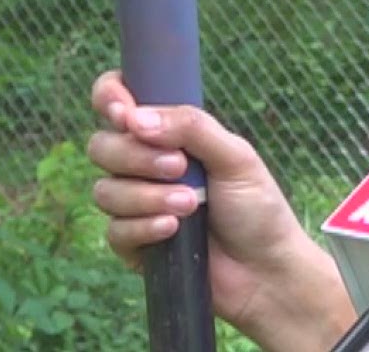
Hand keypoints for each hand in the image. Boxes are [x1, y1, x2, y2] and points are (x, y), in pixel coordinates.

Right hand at [88, 70, 356, 351]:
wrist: (265, 269)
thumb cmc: (258, 208)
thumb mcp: (236, 157)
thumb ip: (192, 128)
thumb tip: (135, 117)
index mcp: (171, 135)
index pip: (121, 102)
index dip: (110, 98)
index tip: (124, 112)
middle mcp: (146, 166)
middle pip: (102, 146)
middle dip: (135, 156)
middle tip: (179, 167)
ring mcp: (136, 204)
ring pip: (104, 190)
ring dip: (146, 196)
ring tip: (190, 206)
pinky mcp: (133, 244)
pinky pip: (113, 230)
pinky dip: (143, 227)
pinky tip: (173, 230)